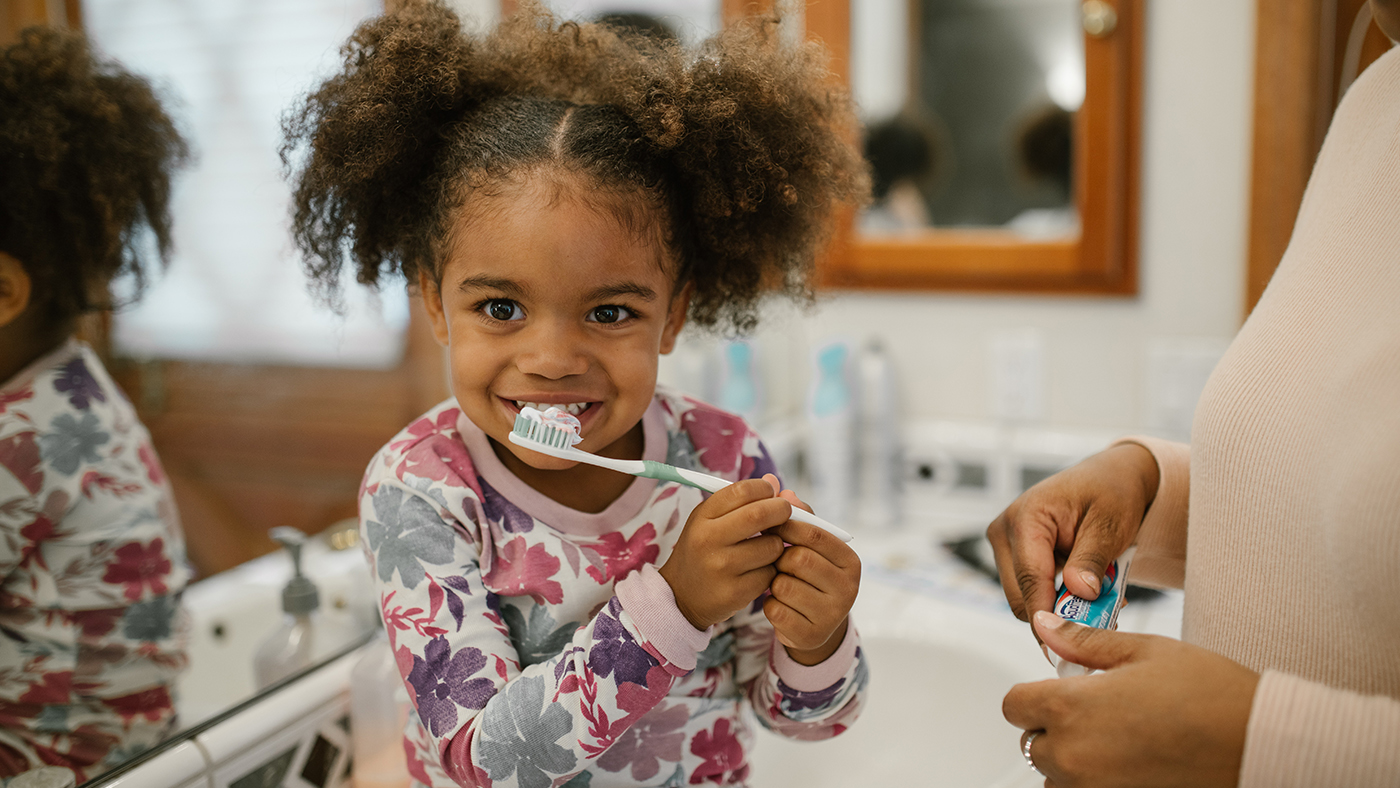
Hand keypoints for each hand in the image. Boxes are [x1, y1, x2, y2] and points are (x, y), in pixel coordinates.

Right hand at [659, 476, 787, 630]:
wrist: (681, 596)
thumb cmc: (702, 550)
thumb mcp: (710, 520)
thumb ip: (741, 500)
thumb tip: (774, 480)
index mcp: (702, 517)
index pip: (742, 490)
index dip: (765, 488)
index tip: (771, 494)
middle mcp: (708, 540)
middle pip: (759, 514)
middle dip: (781, 511)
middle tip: (784, 514)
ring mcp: (722, 568)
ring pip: (771, 547)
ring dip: (776, 545)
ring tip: (764, 548)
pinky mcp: (736, 592)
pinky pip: (770, 573)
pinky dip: (771, 570)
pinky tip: (757, 571)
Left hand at [764, 484, 860, 665]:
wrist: (811, 626)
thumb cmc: (808, 577)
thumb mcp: (809, 548)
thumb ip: (799, 519)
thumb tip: (784, 489)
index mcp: (851, 561)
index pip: (814, 534)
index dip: (786, 527)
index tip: (769, 526)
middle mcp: (849, 588)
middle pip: (798, 559)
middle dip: (778, 558)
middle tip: (774, 560)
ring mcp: (832, 614)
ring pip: (783, 585)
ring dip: (772, 582)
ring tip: (778, 583)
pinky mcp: (810, 634)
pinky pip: (775, 609)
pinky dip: (769, 604)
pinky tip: (777, 604)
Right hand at [986, 443, 1159, 631]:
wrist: (1110, 477)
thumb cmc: (1111, 492)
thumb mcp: (1110, 524)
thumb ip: (1091, 560)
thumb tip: (1078, 593)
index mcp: (1025, 517)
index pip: (1029, 579)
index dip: (1048, 615)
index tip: (1069, 643)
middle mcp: (1006, 530)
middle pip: (1020, 596)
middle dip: (1059, 613)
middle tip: (1102, 619)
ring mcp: (1007, 544)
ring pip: (1025, 598)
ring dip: (1061, 607)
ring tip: (1101, 599)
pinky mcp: (1015, 555)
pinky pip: (1032, 590)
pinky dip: (1059, 599)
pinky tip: (1087, 591)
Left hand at [1005, 612, 1257, 787]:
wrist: (1260, 744)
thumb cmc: (1210, 695)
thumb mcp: (1143, 651)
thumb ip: (1083, 642)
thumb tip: (1044, 625)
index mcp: (1070, 708)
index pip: (1013, 705)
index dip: (1034, 694)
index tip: (1059, 690)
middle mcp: (1074, 756)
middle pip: (1033, 743)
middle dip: (1055, 726)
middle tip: (1099, 712)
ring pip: (1055, 777)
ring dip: (1072, 760)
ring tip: (1116, 740)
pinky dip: (1095, 782)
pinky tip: (1128, 763)